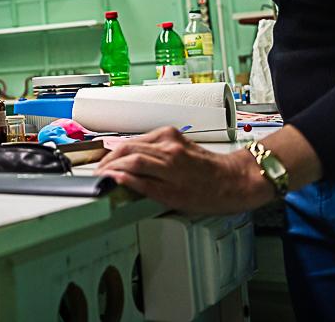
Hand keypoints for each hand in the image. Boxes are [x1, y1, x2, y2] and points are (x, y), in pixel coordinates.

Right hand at [94, 126, 272, 214]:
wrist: (235, 180)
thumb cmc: (211, 194)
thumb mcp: (175, 200)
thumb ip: (145, 187)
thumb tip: (121, 179)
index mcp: (170, 165)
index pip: (130, 162)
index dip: (111, 169)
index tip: (101, 177)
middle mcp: (169, 147)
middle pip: (127, 148)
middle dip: (109, 160)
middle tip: (100, 172)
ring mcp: (170, 138)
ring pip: (134, 141)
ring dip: (117, 153)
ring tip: (109, 165)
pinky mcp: (172, 134)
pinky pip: (144, 138)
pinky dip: (132, 147)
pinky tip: (127, 156)